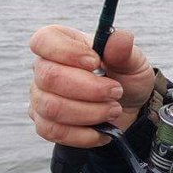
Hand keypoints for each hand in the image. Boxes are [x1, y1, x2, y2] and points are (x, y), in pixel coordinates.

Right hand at [28, 25, 154, 147]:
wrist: (128, 107)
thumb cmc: (126, 77)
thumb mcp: (133, 61)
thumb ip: (124, 50)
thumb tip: (120, 37)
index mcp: (62, 43)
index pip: (44, 40)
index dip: (67, 52)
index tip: (96, 62)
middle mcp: (44, 68)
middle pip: (49, 77)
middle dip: (90, 89)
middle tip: (116, 91)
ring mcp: (40, 96)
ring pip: (51, 107)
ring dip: (90, 112)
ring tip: (114, 109)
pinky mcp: (44, 122)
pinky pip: (53, 131)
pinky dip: (83, 134)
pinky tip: (102, 130)